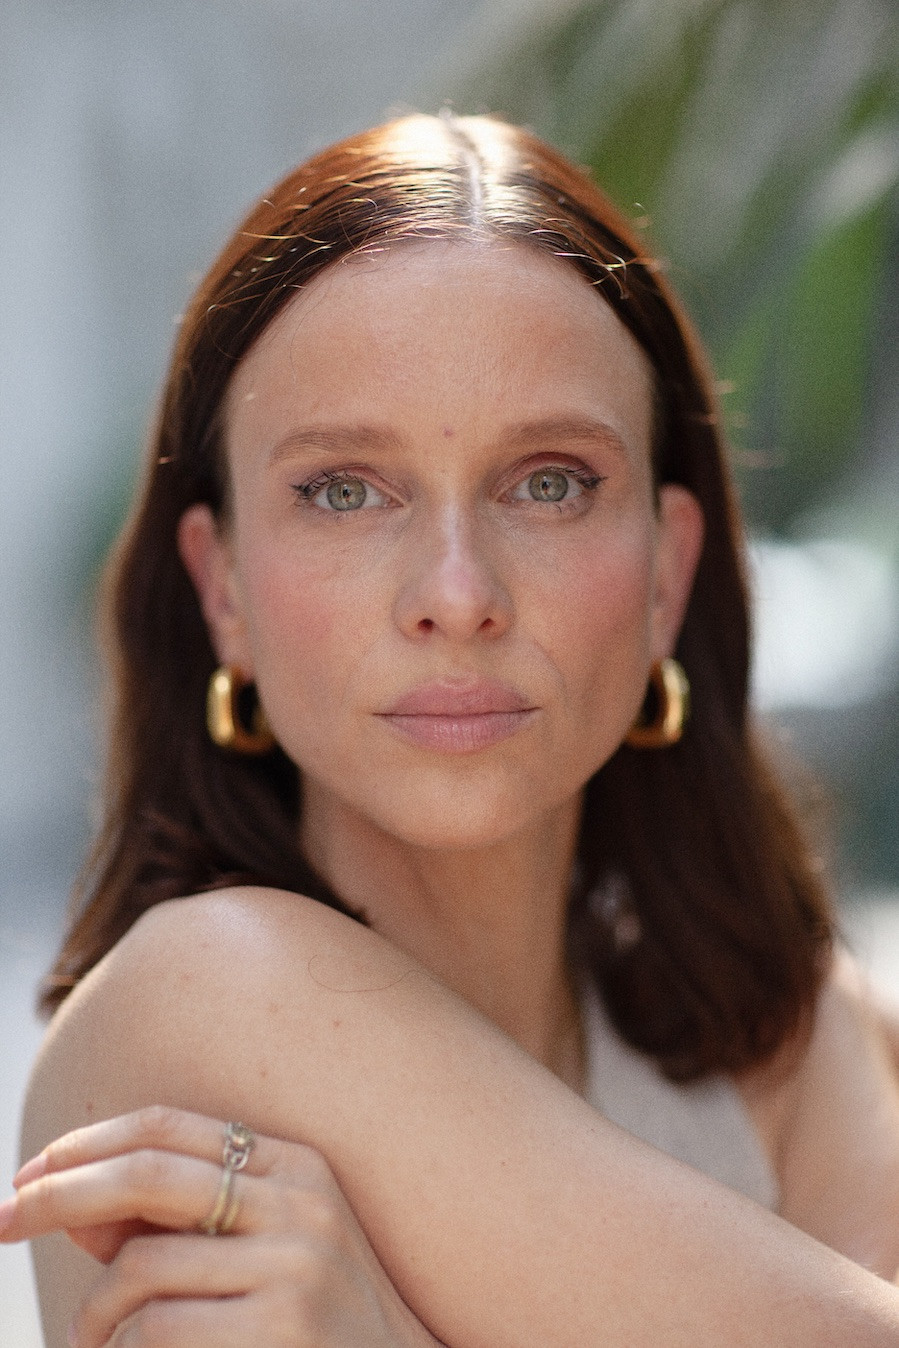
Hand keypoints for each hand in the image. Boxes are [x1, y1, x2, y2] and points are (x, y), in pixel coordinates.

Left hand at [3, 1105, 444, 1347]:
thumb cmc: (315, 1329)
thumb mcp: (254, 1259)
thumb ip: (172, 1226)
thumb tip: (72, 1205)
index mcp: (294, 1168)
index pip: (167, 1126)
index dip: (87, 1143)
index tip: (28, 1173)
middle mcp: (299, 1203)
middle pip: (146, 1173)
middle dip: (57, 1193)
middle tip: (0, 1219)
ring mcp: (293, 1265)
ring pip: (140, 1267)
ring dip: (95, 1314)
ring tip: (97, 1344)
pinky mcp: (278, 1329)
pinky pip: (155, 1329)